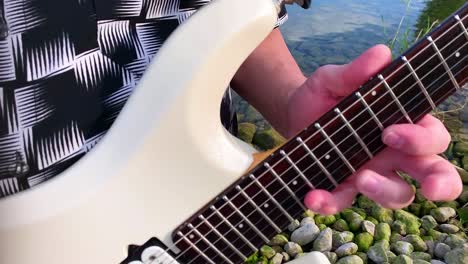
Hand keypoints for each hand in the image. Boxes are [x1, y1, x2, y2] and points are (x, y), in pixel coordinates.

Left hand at [285, 44, 462, 214]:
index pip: (432, 137)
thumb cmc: (324, 95)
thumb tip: (381, 54)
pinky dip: (329, 203)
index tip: (390, 131)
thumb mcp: (333, 79)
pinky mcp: (340, 186)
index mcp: (402, 124)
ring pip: (397, 195)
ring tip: (361, 178)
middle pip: (433, 173)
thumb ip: (355, 71)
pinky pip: (342, 202)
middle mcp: (393, 153)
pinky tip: (313, 196)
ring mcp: (369, 173)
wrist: (292, 112)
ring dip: (384, 192)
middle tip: (431, 188)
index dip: (421, 139)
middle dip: (441, 183)